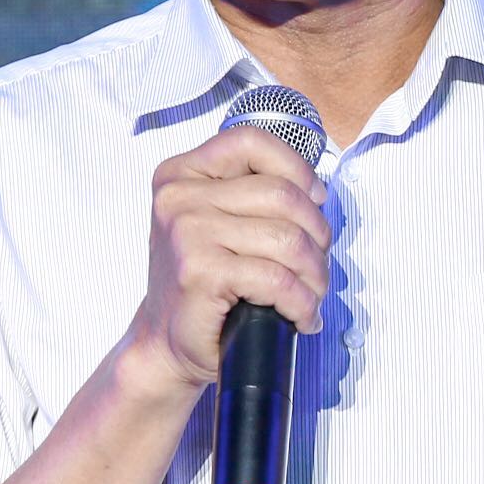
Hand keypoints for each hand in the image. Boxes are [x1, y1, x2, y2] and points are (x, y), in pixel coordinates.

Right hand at [128, 124, 332, 392]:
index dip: (297, 168)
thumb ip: (251, 193)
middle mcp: (178, 197)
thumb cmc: (204, 283)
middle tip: (317, 265)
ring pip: (287, 238)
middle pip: (281, 194)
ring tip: (311, 294)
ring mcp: (186, 233)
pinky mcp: (200, 272)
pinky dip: (302, 303)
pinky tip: (301, 316)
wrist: (166, 342)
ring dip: (314, 273)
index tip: (316, 200)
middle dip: (316, 234)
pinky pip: (277, 279)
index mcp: (181, 174)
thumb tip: (317, 193)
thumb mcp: (218, 221)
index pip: (250, 141)